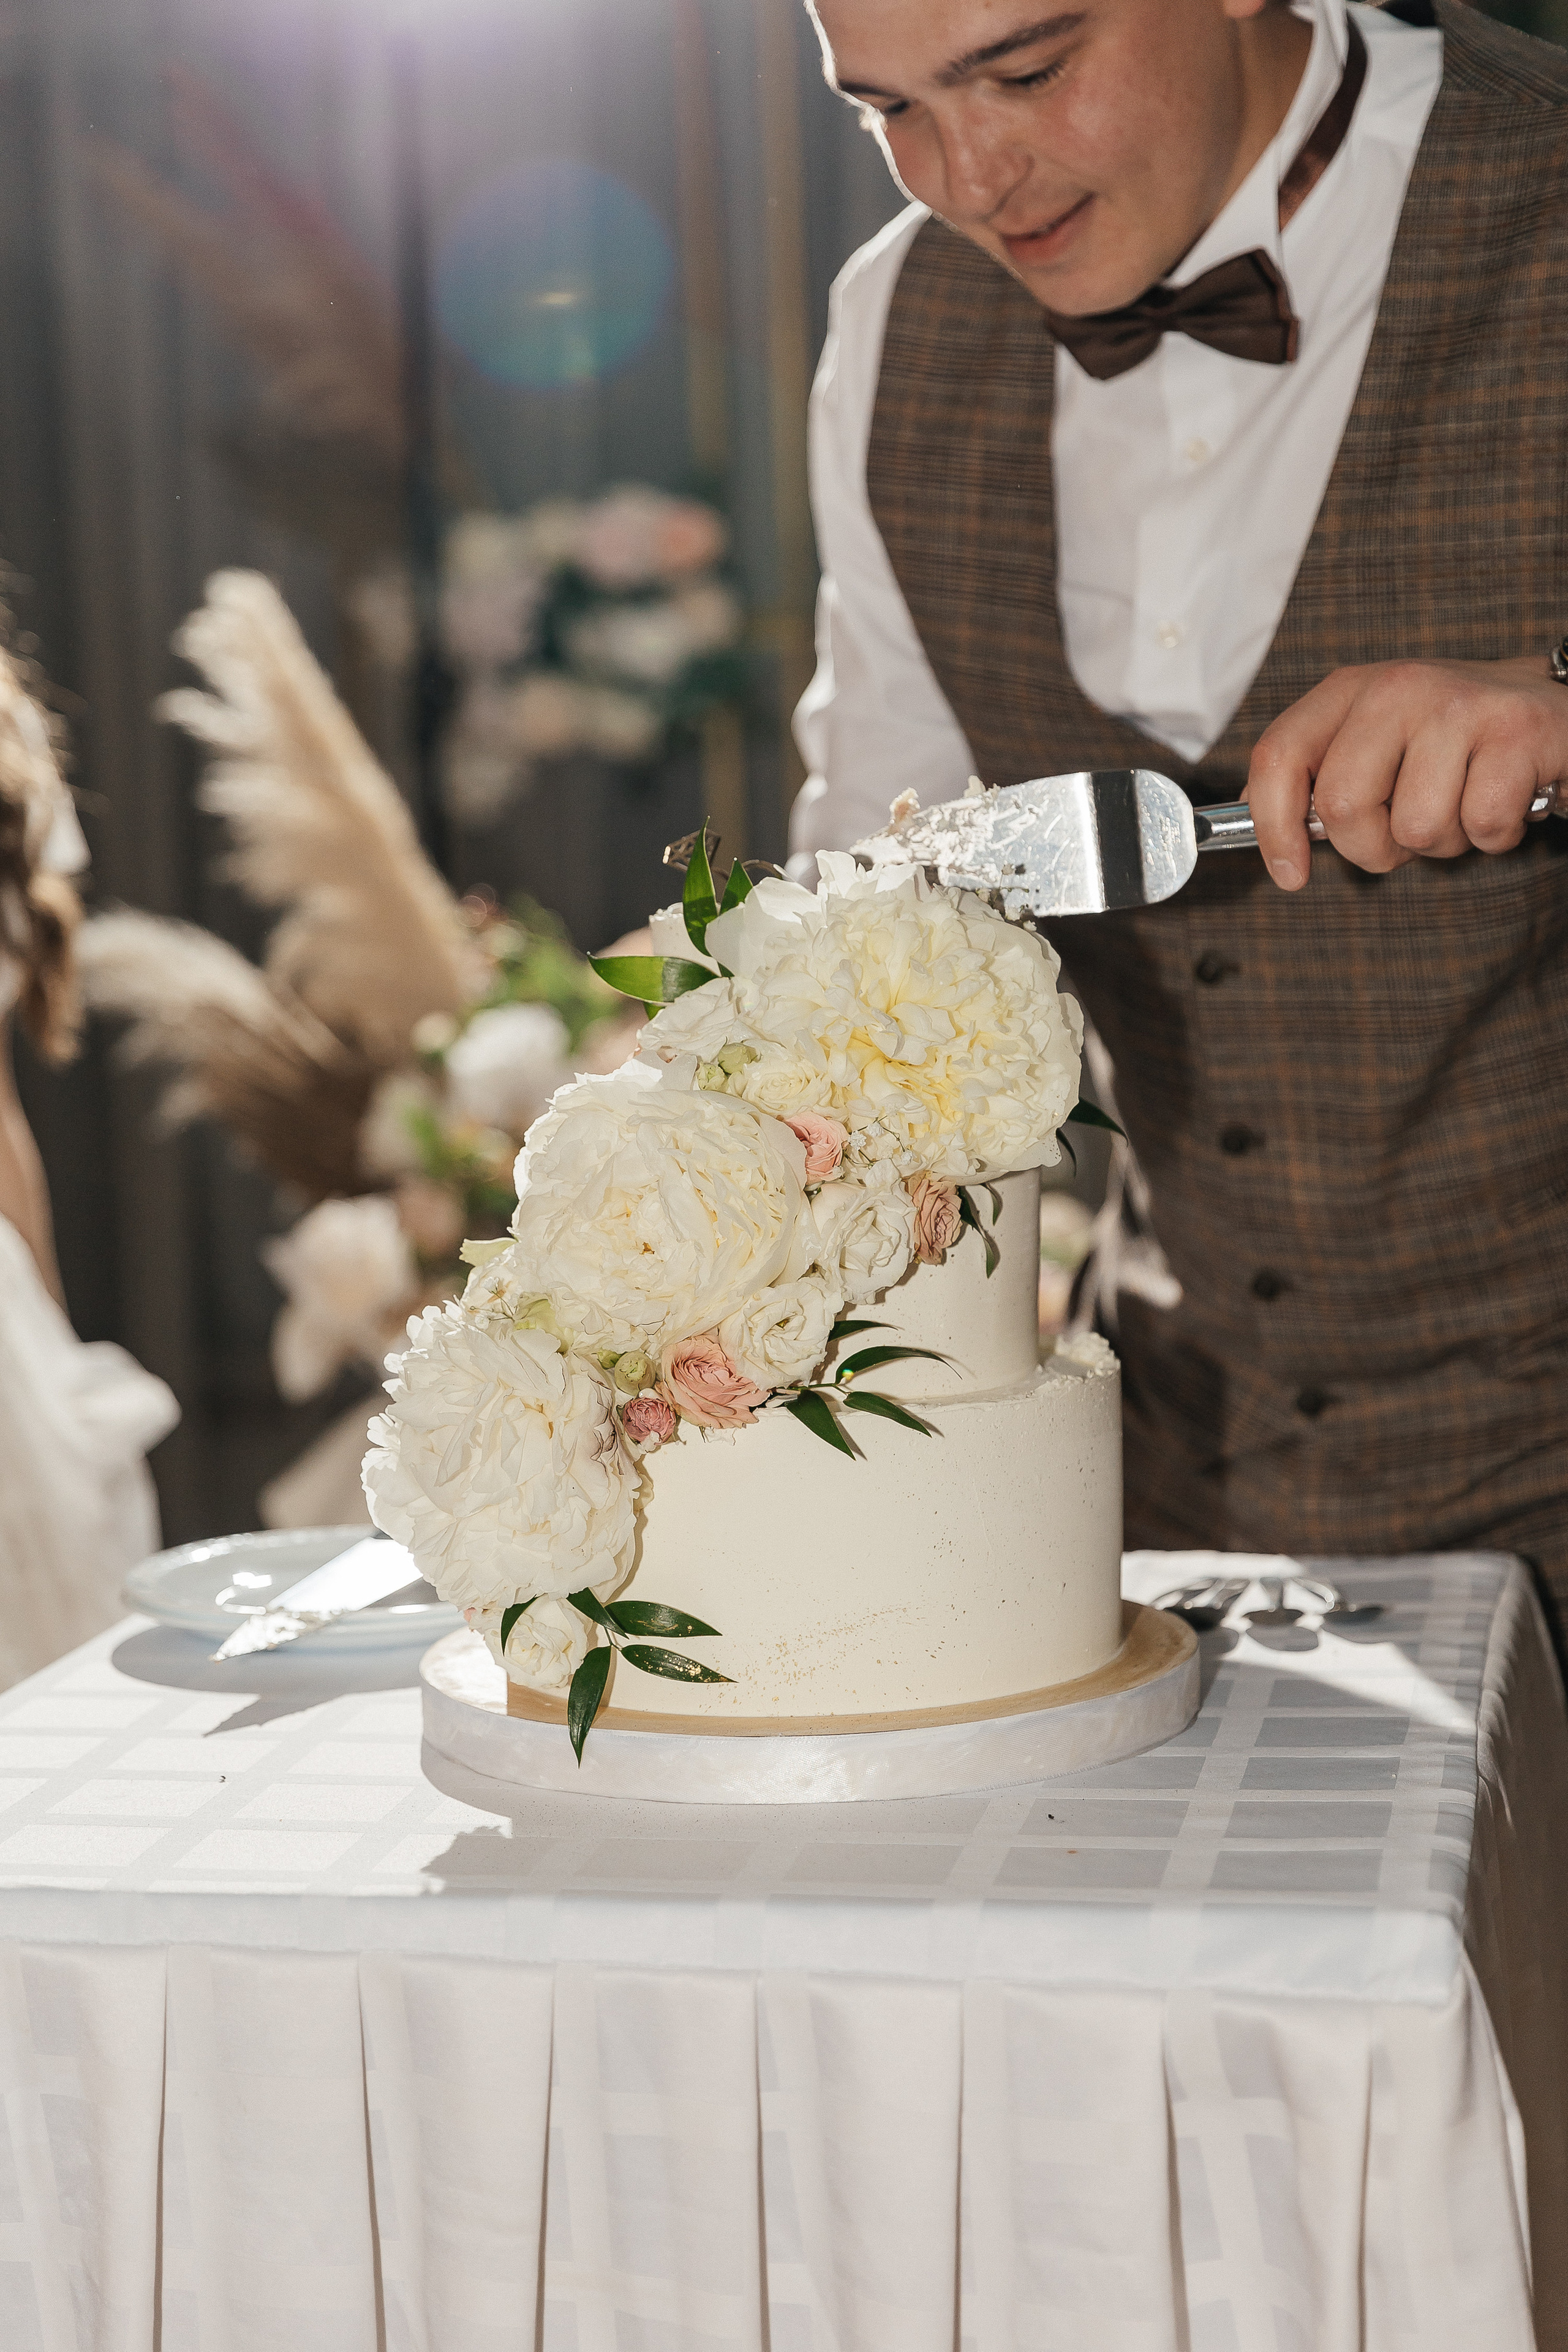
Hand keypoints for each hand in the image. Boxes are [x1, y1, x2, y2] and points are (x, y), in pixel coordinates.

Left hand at [1243, 657, 1567, 889]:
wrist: (1555, 709)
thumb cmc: (1456, 743)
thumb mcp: (1378, 744)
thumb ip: (1319, 776)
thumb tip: (1256, 820)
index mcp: (1351, 690)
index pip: (1279, 755)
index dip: (1271, 826)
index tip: (1288, 874)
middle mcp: (1398, 686)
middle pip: (1342, 804)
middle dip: (1372, 847)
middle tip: (1404, 836)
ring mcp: (1459, 705)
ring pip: (1415, 826)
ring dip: (1442, 843)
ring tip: (1463, 805)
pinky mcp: (1516, 731)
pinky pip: (1481, 824)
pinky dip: (1495, 837)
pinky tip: (1506, 802)